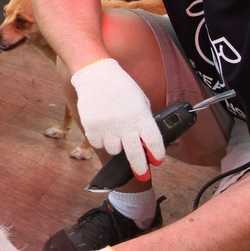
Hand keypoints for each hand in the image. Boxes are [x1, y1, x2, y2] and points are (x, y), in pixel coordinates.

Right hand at [71, 58, 163, 177]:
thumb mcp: (140, 100)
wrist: (96, 75)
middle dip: (140, 168)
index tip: (157, 160)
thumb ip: (144, 121)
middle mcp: (125, 124)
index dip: (157, 154)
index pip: (154, 141)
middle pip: (134, 155)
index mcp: (141, 116)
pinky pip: (98, 144)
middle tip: (142, 175)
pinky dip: (101, 139)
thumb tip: (146, 143)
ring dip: (116, 145)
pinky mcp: (92, 128)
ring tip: (114, 131)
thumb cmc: (121, 87)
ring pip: (114, 150)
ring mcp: (107, 127)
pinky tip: (103, 127)